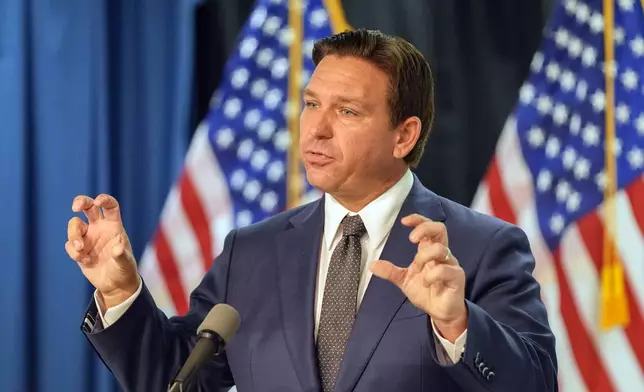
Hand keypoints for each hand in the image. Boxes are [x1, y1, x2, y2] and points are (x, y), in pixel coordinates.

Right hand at [65, 194, 138, 310]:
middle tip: (75, 207)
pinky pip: (70, 244)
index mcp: (113, 226)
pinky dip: (74, 252)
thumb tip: (117, 249)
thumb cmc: (124, 270)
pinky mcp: (79, 249)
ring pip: (74, 225)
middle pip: (88, 206)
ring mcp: (88, 237)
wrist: (115, 284)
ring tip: (81, 250)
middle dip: (80, 201)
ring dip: (74, 235)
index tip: (98, 202)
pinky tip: (85, 261)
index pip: (110, 206)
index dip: (104, 200)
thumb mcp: (125, 263)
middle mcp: (99, 228)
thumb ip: (121, 256)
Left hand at [370, 214, 466, 341]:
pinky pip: (445, 270)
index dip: (418, 220)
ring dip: (424, 256)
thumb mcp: (404, 280)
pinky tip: (426, 283)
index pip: (428, 228)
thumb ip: (390, 271)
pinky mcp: (456, 278)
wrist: (440, 312)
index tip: (404, 221)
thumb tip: (371, 265)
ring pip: (440, 249)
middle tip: (411, 239)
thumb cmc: (426, 292)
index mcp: (429, 251)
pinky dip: (432, 275)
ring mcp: (451, 265)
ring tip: (418, 267)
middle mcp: (442, 254)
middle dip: (425, 228)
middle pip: (440, 229)